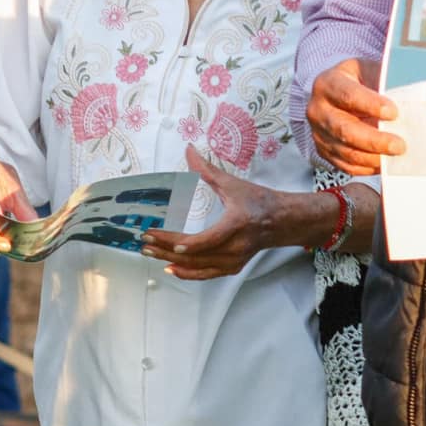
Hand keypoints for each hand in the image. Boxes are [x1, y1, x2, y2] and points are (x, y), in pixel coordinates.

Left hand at [139, 146, 317, 279]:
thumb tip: (189, 151)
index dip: (179, 243)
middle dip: (165, 249)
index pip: (204, 240)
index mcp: (236, 225)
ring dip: (170, 261)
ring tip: (149, 252)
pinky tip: (170, 267)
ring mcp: (234, 261)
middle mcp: (236, 248)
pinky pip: (206, 274)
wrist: (282, 221)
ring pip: (197, 267)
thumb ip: (207, 170)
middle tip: (143, 242)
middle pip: (194, 255)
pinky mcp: (232, 267)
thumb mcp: (232, 184)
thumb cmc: (259, 201)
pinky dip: (187, 273)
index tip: (156, 235)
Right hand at [305, 58, 400, 176]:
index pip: (348, 95)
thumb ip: (387, 82)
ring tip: (395, 156)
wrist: (335, 92)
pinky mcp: (324, 150)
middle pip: (345, 130)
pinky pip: (345, 165)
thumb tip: (425, 94)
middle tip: (400, 145)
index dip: (371, 105)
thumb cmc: (358, 81)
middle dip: (374, 140)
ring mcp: (318, 133)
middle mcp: (317, 109)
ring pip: (346, 151)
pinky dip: (367, 167)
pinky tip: (384, 163)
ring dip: (373, 157)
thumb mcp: (370, 71)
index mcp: (328, 83)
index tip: (394, 113)